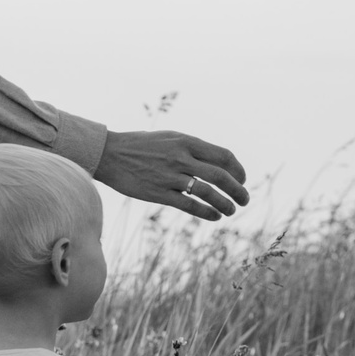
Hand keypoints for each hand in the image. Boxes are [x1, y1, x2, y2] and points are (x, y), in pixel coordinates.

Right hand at [93, 130, 250, 219]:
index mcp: (185, 141)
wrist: (109, 154)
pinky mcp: (158, 193)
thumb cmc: (141, 145)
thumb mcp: (169, 138)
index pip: (223, 156)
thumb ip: (192, 148)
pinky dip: (207, 212)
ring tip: (231, 210)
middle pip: (220, 175)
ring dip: (225, 204)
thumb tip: (216, 162)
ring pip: (207, 193)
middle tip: (245, 199)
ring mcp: (169, 176)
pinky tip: (215, 217)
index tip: (242, 179)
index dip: (238, 169)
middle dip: (238, 189)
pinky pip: (189, 206)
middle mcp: (180, 157)